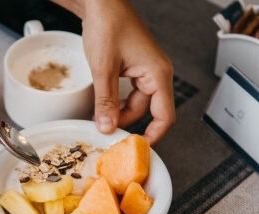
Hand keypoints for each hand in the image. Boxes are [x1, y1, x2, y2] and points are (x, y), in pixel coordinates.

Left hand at [82, 0, 174, 144]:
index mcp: (158, 74)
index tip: (138, 148)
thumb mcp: (104, 68)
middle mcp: (155, 73)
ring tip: (100, 118)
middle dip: (126, 122)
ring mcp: (145, 70)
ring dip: (119, 111)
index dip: (154, 135)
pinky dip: (116, 100)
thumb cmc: (108, 25)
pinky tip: (102, 104)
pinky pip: (129, 91)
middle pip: (147, 111)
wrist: (101, 3)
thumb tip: (107, 127)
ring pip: (136, 102)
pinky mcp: (134, 67)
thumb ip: (106, 101)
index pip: (165, 115)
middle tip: (106, 132)